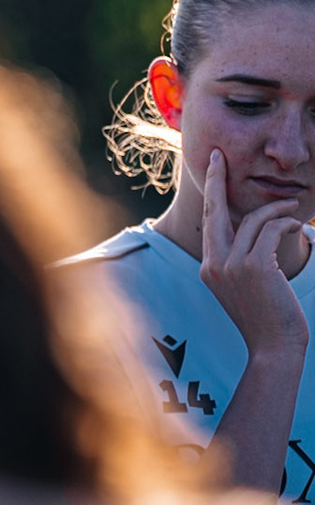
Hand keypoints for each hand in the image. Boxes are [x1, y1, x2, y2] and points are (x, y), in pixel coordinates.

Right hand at [200, 148, 309, 355]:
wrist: (274, 347)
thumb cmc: (266, 319)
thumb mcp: (244, 288)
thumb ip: (238, 261)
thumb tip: (251, 231)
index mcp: (208, 268)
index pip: (209, 222)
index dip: (210, 193)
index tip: (211, 169)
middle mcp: (213, 264)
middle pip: (215, 211)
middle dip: (216, 180)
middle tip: (219, 157)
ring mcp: (231, 265)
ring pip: (252, 220)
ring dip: (275, 209)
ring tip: (293, 206)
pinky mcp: (254, 267)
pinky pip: (270, 231)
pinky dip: (284, 223)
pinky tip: (296, 225)